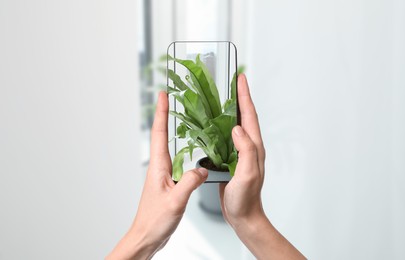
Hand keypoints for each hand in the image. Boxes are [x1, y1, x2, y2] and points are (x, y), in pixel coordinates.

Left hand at [107, 91, 207, 259]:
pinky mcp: (169, 183)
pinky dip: (182, 150)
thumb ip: (189, 182)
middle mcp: (160, 167)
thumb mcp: (175, 201)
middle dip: (165, 114)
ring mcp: (164, 174)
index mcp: (159, 167)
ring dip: (171, 129)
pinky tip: (190, 151)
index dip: (161, 112)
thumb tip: (202, 169)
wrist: (147, 236)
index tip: (163, 95)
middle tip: (170, 97)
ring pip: (169, 146)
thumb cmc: (154, 221)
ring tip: (179, 116)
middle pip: (161, 134)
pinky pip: (177, 161)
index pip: (159, 133)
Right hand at [220, 74, 304, 258]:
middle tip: (229, 82)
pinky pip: (225, 138)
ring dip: (228, 110)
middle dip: (238, 97)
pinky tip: (210, 124)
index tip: (240, 78)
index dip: (245, 95)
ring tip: (218, 97)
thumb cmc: (246, 198)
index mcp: (254, 146)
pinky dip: (219, 126)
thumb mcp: (248, 174)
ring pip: (234, 125)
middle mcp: (248, 146)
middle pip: (243, 116)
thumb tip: (237, 128)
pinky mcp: (230, 159)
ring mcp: (239, 153)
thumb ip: (246, 150)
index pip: (250, 115)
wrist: (242, 215)